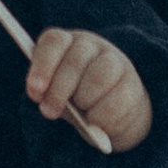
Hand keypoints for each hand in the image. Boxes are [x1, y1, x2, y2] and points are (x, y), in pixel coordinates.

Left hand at [24, 30, 151, 152]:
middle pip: (74, 61)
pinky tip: (98, 125)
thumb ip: (49, 96)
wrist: (114, 114)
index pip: (54, 42)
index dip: (43, 65)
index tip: (34, 91)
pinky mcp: (133, 85)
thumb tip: (49, 107)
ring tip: (82, 117)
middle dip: (58, 91)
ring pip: (98, 77)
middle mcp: (91, 46)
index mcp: (66, 43)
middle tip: (49, 112)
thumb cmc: (75, 100)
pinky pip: (117, 101)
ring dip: (85, 102)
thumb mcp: (56, 95)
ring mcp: (115, 61)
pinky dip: (103, 119)